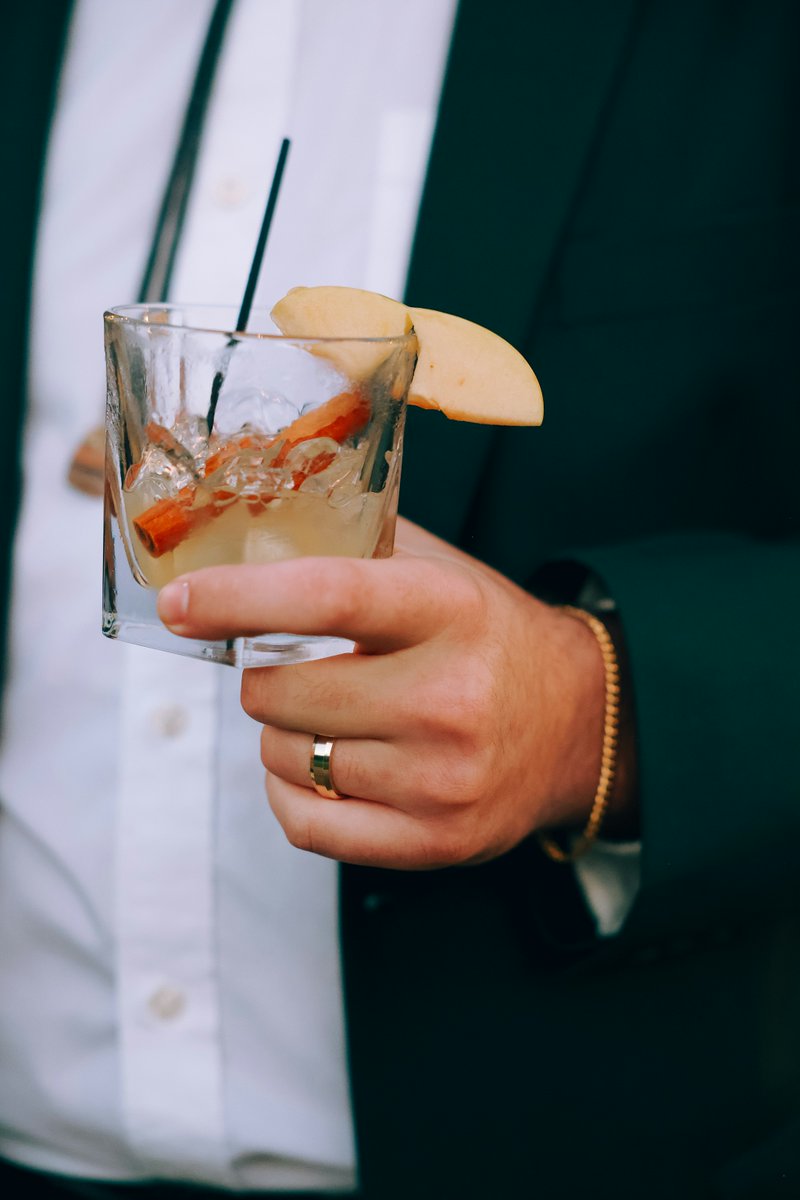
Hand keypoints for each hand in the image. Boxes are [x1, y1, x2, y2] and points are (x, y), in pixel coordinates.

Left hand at [157, 521, 626, 868]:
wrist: (577, 724)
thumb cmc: (489, 637)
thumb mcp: (442, 572)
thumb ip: (360, 546)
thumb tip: (253, 528)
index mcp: (448, 611)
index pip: (325, 597)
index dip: (238, 598)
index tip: (178, 602)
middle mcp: (449, 697)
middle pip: (282, 693)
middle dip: (261, 677)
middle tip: (286, 668)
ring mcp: (443, 778)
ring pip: (286, 757)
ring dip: (280, 734)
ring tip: (322, 715)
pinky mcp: (435, 840)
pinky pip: (306, 824)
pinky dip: (288, 792)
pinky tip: (313, 767)